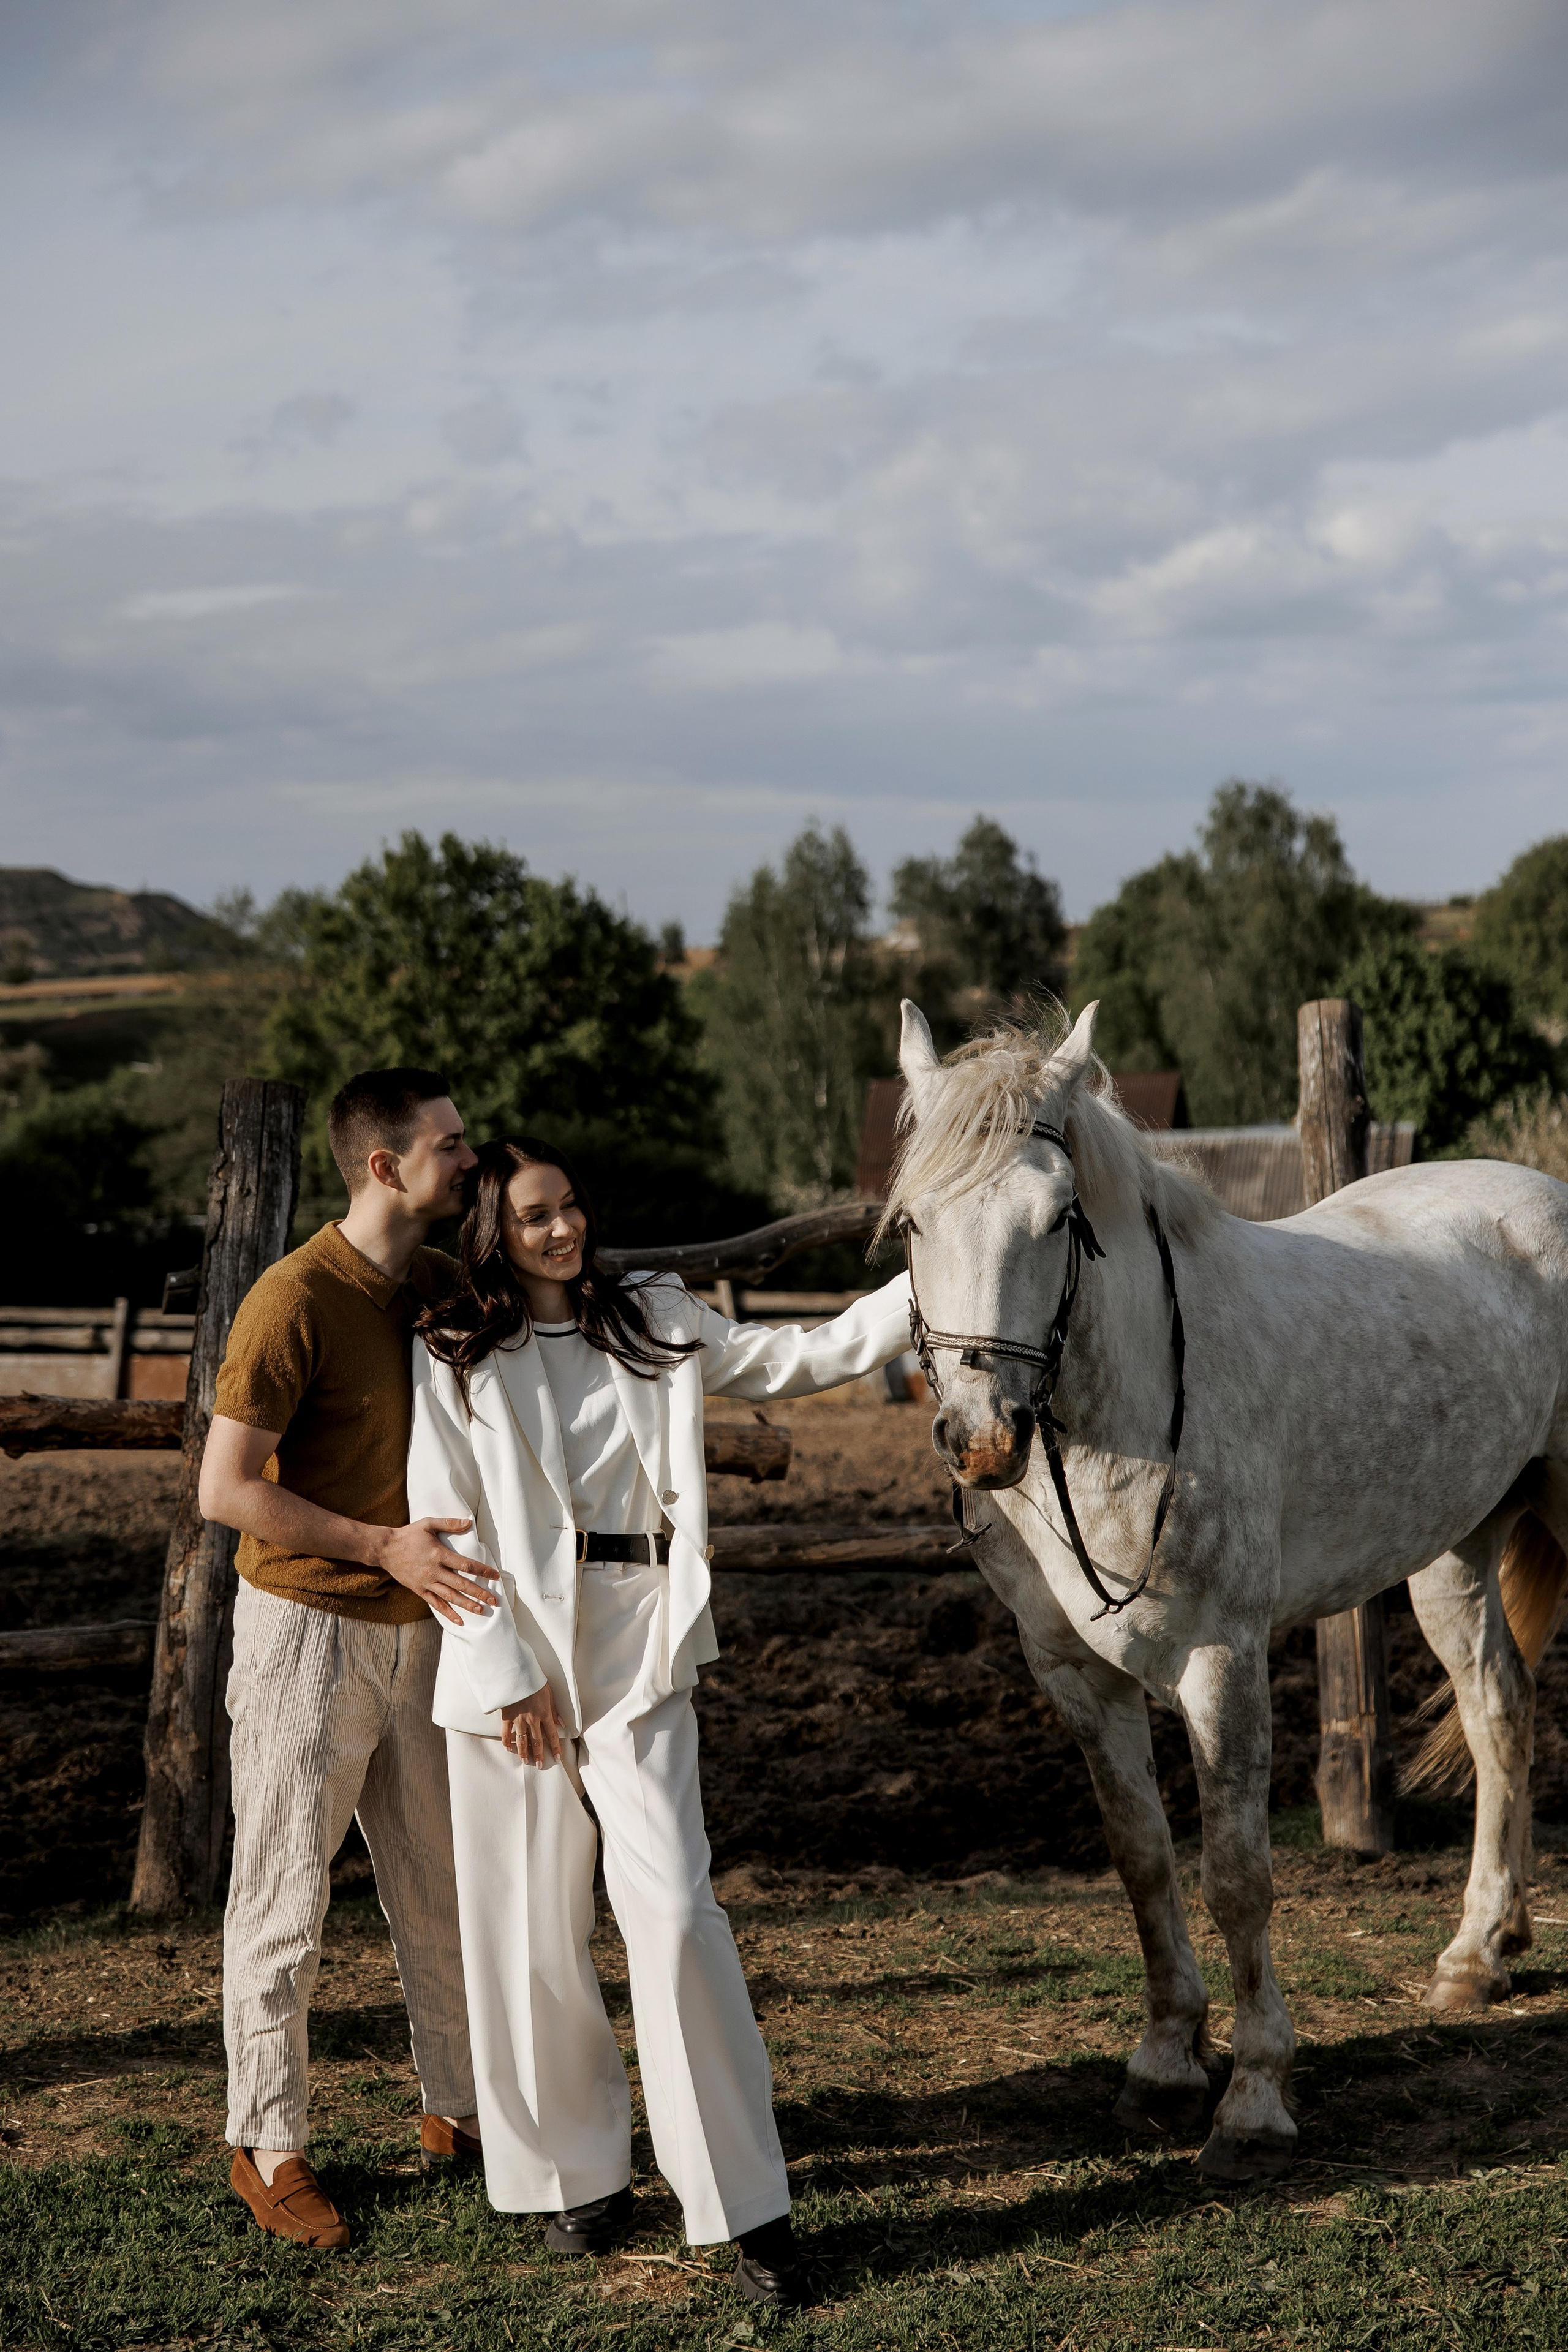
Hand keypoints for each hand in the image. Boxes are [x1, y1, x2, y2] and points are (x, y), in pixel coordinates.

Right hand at [374, 1518, 499, 1625]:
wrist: (385, 1549)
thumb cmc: (409, 1535)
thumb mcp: (428, 1524)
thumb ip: (449, 1523)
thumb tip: (469, 1522)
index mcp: (439, 1554)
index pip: (466, 1565)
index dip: (482, 1571)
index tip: (496, 1576)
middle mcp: (434, 1571)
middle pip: (461, 1585)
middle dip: (479, 1593)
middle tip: (494, 1600)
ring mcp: (426, 1582)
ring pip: (450, 1597)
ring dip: (466, 1605)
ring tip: (481, 1611)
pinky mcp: (419, 1590)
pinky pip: (435, 1604)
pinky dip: (447, 1613)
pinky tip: (459, 1621)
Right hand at [501, 1684, 564, 1765]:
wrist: (516, 1674)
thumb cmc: (534, 1682)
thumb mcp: (549, 1693)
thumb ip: (555, 1710)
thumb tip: (562, 1724)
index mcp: (544, 1713)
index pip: (552, 1735)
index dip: (555, 1747)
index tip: (557, 1758)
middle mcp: (532, 1719)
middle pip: (537, 1741)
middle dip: (539, 1755)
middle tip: (539, 1765)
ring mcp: (519, 1719)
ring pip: (522, 1740)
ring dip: (524, 1752)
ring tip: (525, 1761)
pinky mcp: (506, 1716)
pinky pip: (505, 1732)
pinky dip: (506, 1741)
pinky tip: (508, 1748)